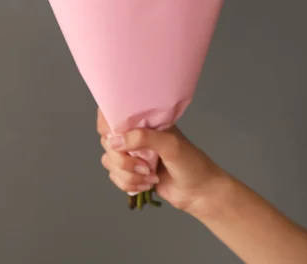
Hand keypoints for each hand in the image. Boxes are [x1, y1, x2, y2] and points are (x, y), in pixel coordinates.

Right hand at [97, 109, 228, 214]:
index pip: (114, 114)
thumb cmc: (190, 163)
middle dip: (123, 159)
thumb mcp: (169, 144)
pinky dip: (128, 184)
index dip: (107, 125)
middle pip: (108, 142)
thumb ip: (142, 138)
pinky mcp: (131, 173)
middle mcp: (135, 135)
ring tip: (150, 176)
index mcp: (144, 121)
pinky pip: (115, 177)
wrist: (199, 193)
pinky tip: (147, 185)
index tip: (114, 139)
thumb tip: (113, 140)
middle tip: (145, 166)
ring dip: (128, 175)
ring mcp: (133, 154)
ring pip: (110, 162)